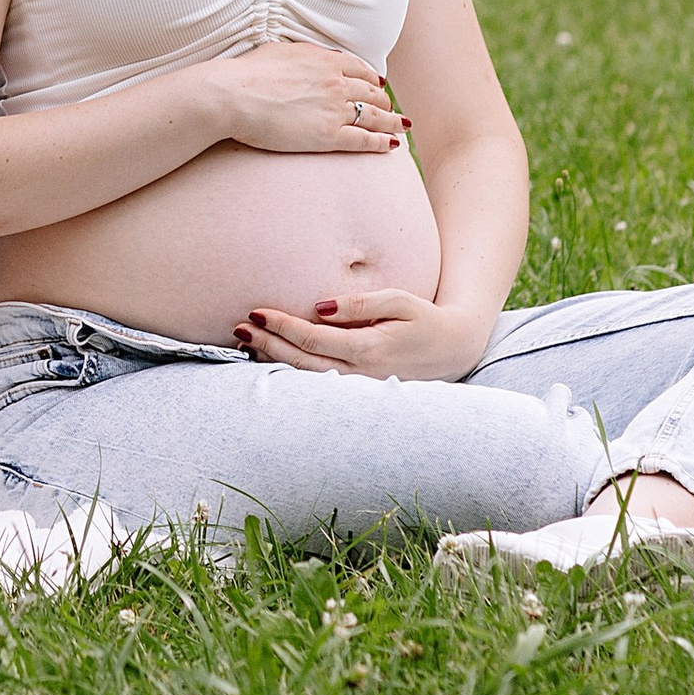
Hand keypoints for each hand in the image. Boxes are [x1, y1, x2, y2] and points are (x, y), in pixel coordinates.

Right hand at [203, 42, 407, 154]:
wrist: (233, 95)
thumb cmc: (248, 72)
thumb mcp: (280, 50)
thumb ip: (305, 54)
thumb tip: (319, 57)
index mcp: (324, 60)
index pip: (361, 70)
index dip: (373, 79)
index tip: (378, 85)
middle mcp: (336, 83)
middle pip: (372, 93)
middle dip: (384, 101)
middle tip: (389, 109)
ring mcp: (334, 110)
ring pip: (374, 116)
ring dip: (391, 122)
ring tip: (401, 127)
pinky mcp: (329, 136)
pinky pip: (363, 140)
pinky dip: (380, 142)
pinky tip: (390, 145)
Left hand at [236, 289, 492, 382]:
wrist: (455, 350)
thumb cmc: (424, 318)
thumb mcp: (398, 300)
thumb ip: (359, 303)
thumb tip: (320, 306)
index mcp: (369, 350)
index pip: (313, 339)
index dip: (282, 327)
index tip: (256, 313)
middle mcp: (362, 376)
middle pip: (303, 364)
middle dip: (268, 346)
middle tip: (238, 328)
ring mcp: (361, 389)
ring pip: (308, 380)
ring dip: (275, 362)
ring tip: (245, 343)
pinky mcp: (362, 394)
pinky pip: (321, 387)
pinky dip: (293, 375)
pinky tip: (272, 360)